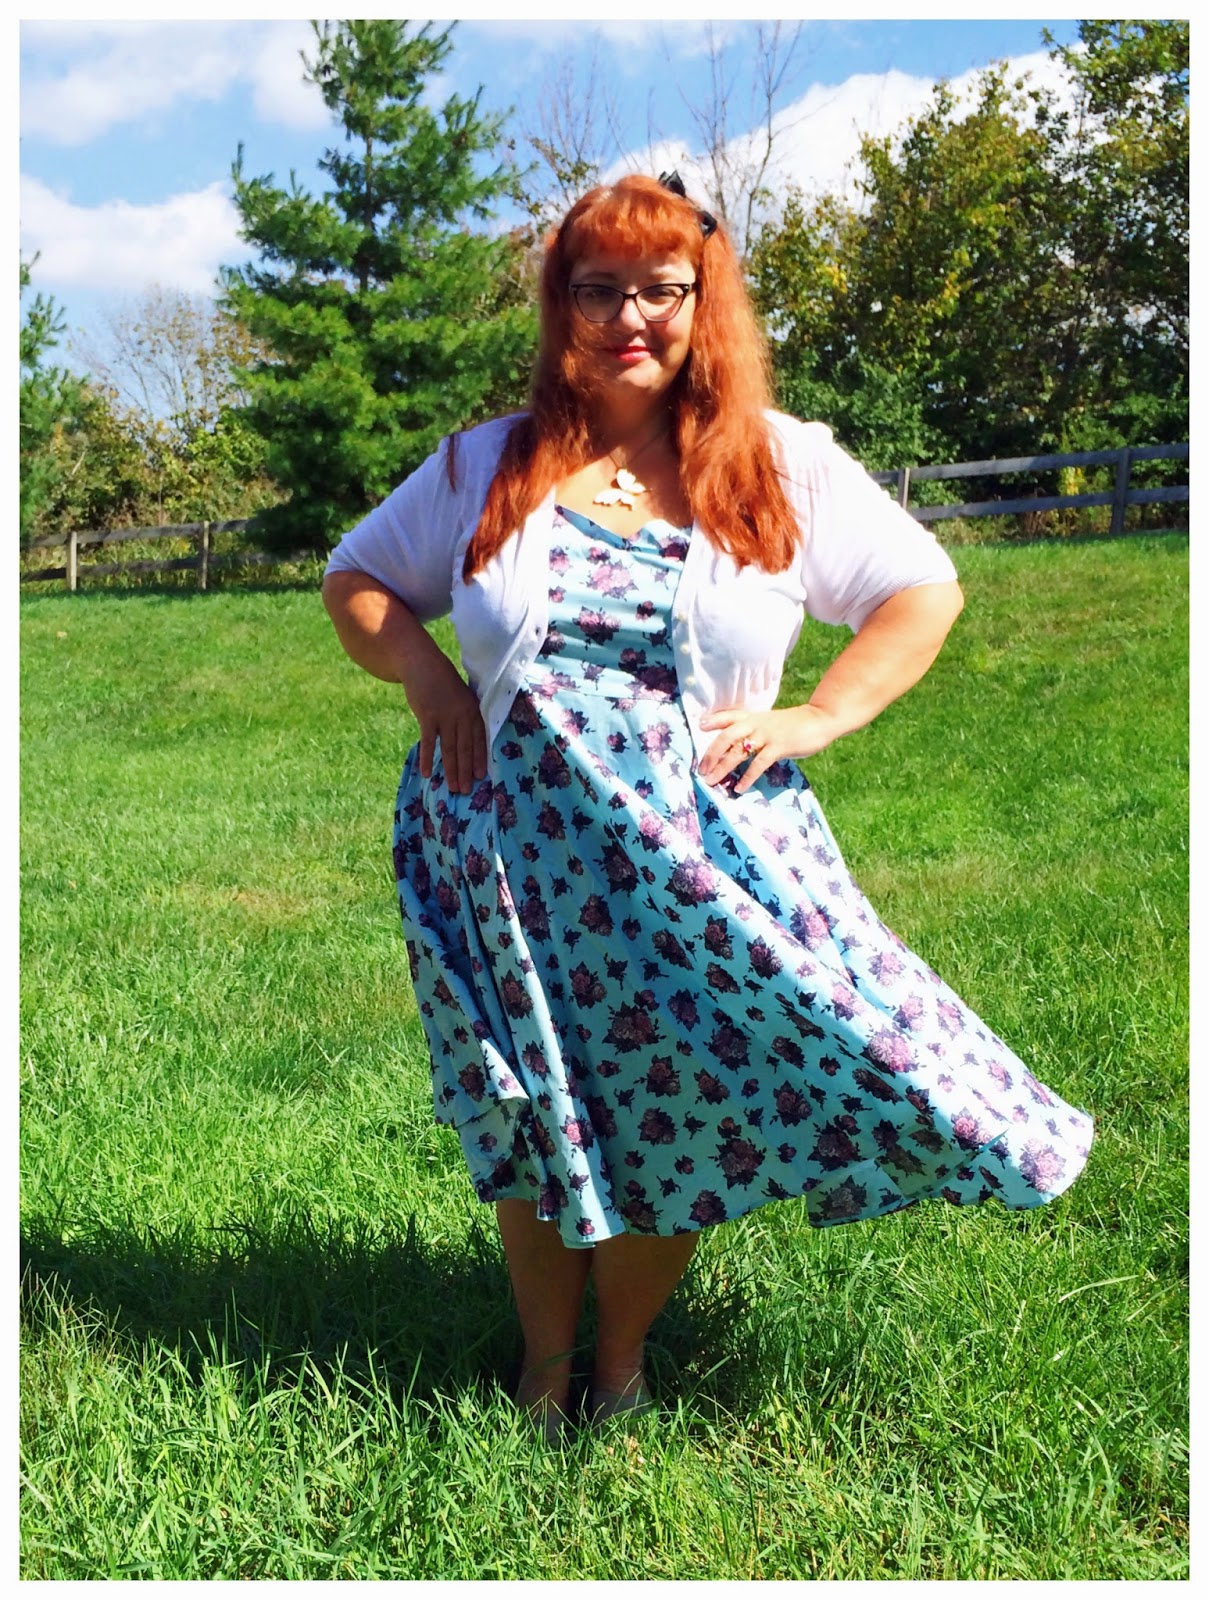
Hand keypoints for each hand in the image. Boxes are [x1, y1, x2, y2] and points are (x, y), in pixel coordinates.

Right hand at [402, 648, 488, 795]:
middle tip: (467, 791)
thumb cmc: (442, 683)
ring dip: (451, 770)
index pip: (480, 739)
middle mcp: (462, 714)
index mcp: (473, 710)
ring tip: (453, 788)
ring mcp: (445, 715)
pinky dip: (427, 758)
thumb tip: (469, 740)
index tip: (481, 776)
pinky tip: (427, 773)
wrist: (422, 664)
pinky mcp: (427, 716)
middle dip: (466, 770)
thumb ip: (466, 715)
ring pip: (450, 748)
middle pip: (465, 747)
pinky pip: (428, 741)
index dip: (480, 758)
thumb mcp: (461, 697)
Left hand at [696, 704, 842, 793]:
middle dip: (712, 754)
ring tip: (713, 781)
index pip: (729, 716)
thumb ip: (755, 731)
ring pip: (739, 751)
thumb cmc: (794, 725)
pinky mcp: (779, 746)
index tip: (699, 725)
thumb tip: (738, 748)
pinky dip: (747, 777)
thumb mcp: (770, 723)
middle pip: (727, 736)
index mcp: (753, 717)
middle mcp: (756, 723)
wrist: (819, 720)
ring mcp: (767, 734)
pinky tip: (739, 788)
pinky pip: (759, 763)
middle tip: (701, 770)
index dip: (713, 720)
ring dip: (723, 767)